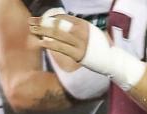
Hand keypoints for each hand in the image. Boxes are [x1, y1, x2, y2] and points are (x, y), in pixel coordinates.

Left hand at [29, 9, 144, 89]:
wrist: (114, 61)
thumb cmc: (104, 49)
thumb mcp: (94, 33)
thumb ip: (83, 29)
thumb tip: (71, 25)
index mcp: (85, 25)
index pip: (64, 18)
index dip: (51, 18)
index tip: (42, 19)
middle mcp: (82, 32)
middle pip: (58, 25)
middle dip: (43, 22)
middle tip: (31, 21)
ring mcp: (80, 43)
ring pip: (57, 35)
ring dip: (43, 32)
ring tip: (33, 30)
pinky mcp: (79, 54)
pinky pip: (61, 48)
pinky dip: (50, 44)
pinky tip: (42, 43)